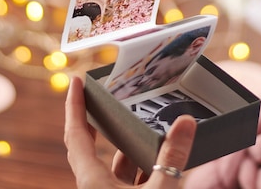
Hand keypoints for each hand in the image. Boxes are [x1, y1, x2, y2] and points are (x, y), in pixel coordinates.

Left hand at [64, 76, 196, 187]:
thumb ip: (172, 157)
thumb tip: (186, 122)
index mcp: (91, 181)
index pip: (75, 134)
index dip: (74, 106)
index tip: (75, 81)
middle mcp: (93, 188)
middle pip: (86, 146)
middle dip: (94, 119)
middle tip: (99, 95)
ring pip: (112, 166)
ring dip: (126, 146)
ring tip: (142, 123)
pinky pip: (127, 182)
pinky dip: (140, 167)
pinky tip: (156, 159)